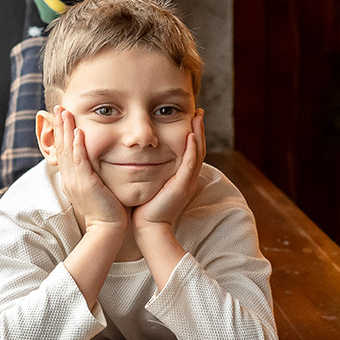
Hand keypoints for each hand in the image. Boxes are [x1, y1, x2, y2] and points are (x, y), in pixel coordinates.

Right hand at [52, 106, 127, 233]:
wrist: (107, 229)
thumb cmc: (106, 210)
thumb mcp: (94, 188)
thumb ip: (91, 174)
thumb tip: (94, 163)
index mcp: (70, 179)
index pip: (63, 151)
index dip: (61, 133)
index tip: (60, 117)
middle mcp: (69, 178)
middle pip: (61, 147)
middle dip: (59, 126)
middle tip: (58, 107)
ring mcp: (75, 181)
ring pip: (68, 151)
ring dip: (66, 130)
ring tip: (65, 113)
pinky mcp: (86, 184)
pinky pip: (80, 162)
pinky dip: (79, 146)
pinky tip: (78, 132)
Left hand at [132, 109, 205, 234]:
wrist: (148, 227)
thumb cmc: (145, 207)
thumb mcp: (151, 183)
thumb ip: (150, 169)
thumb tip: (140, 155)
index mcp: (182, 176)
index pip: (191, 150)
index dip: (193, 133)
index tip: (190, 117)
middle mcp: (188, 178)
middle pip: (198, 148)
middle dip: (199, 129)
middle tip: (198, 112)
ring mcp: (187, 182)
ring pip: (197, 153)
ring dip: (198, 134)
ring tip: (197, 117)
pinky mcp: (182, 186)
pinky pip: (189, 165)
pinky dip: (191, 149)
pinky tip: (190, 135)